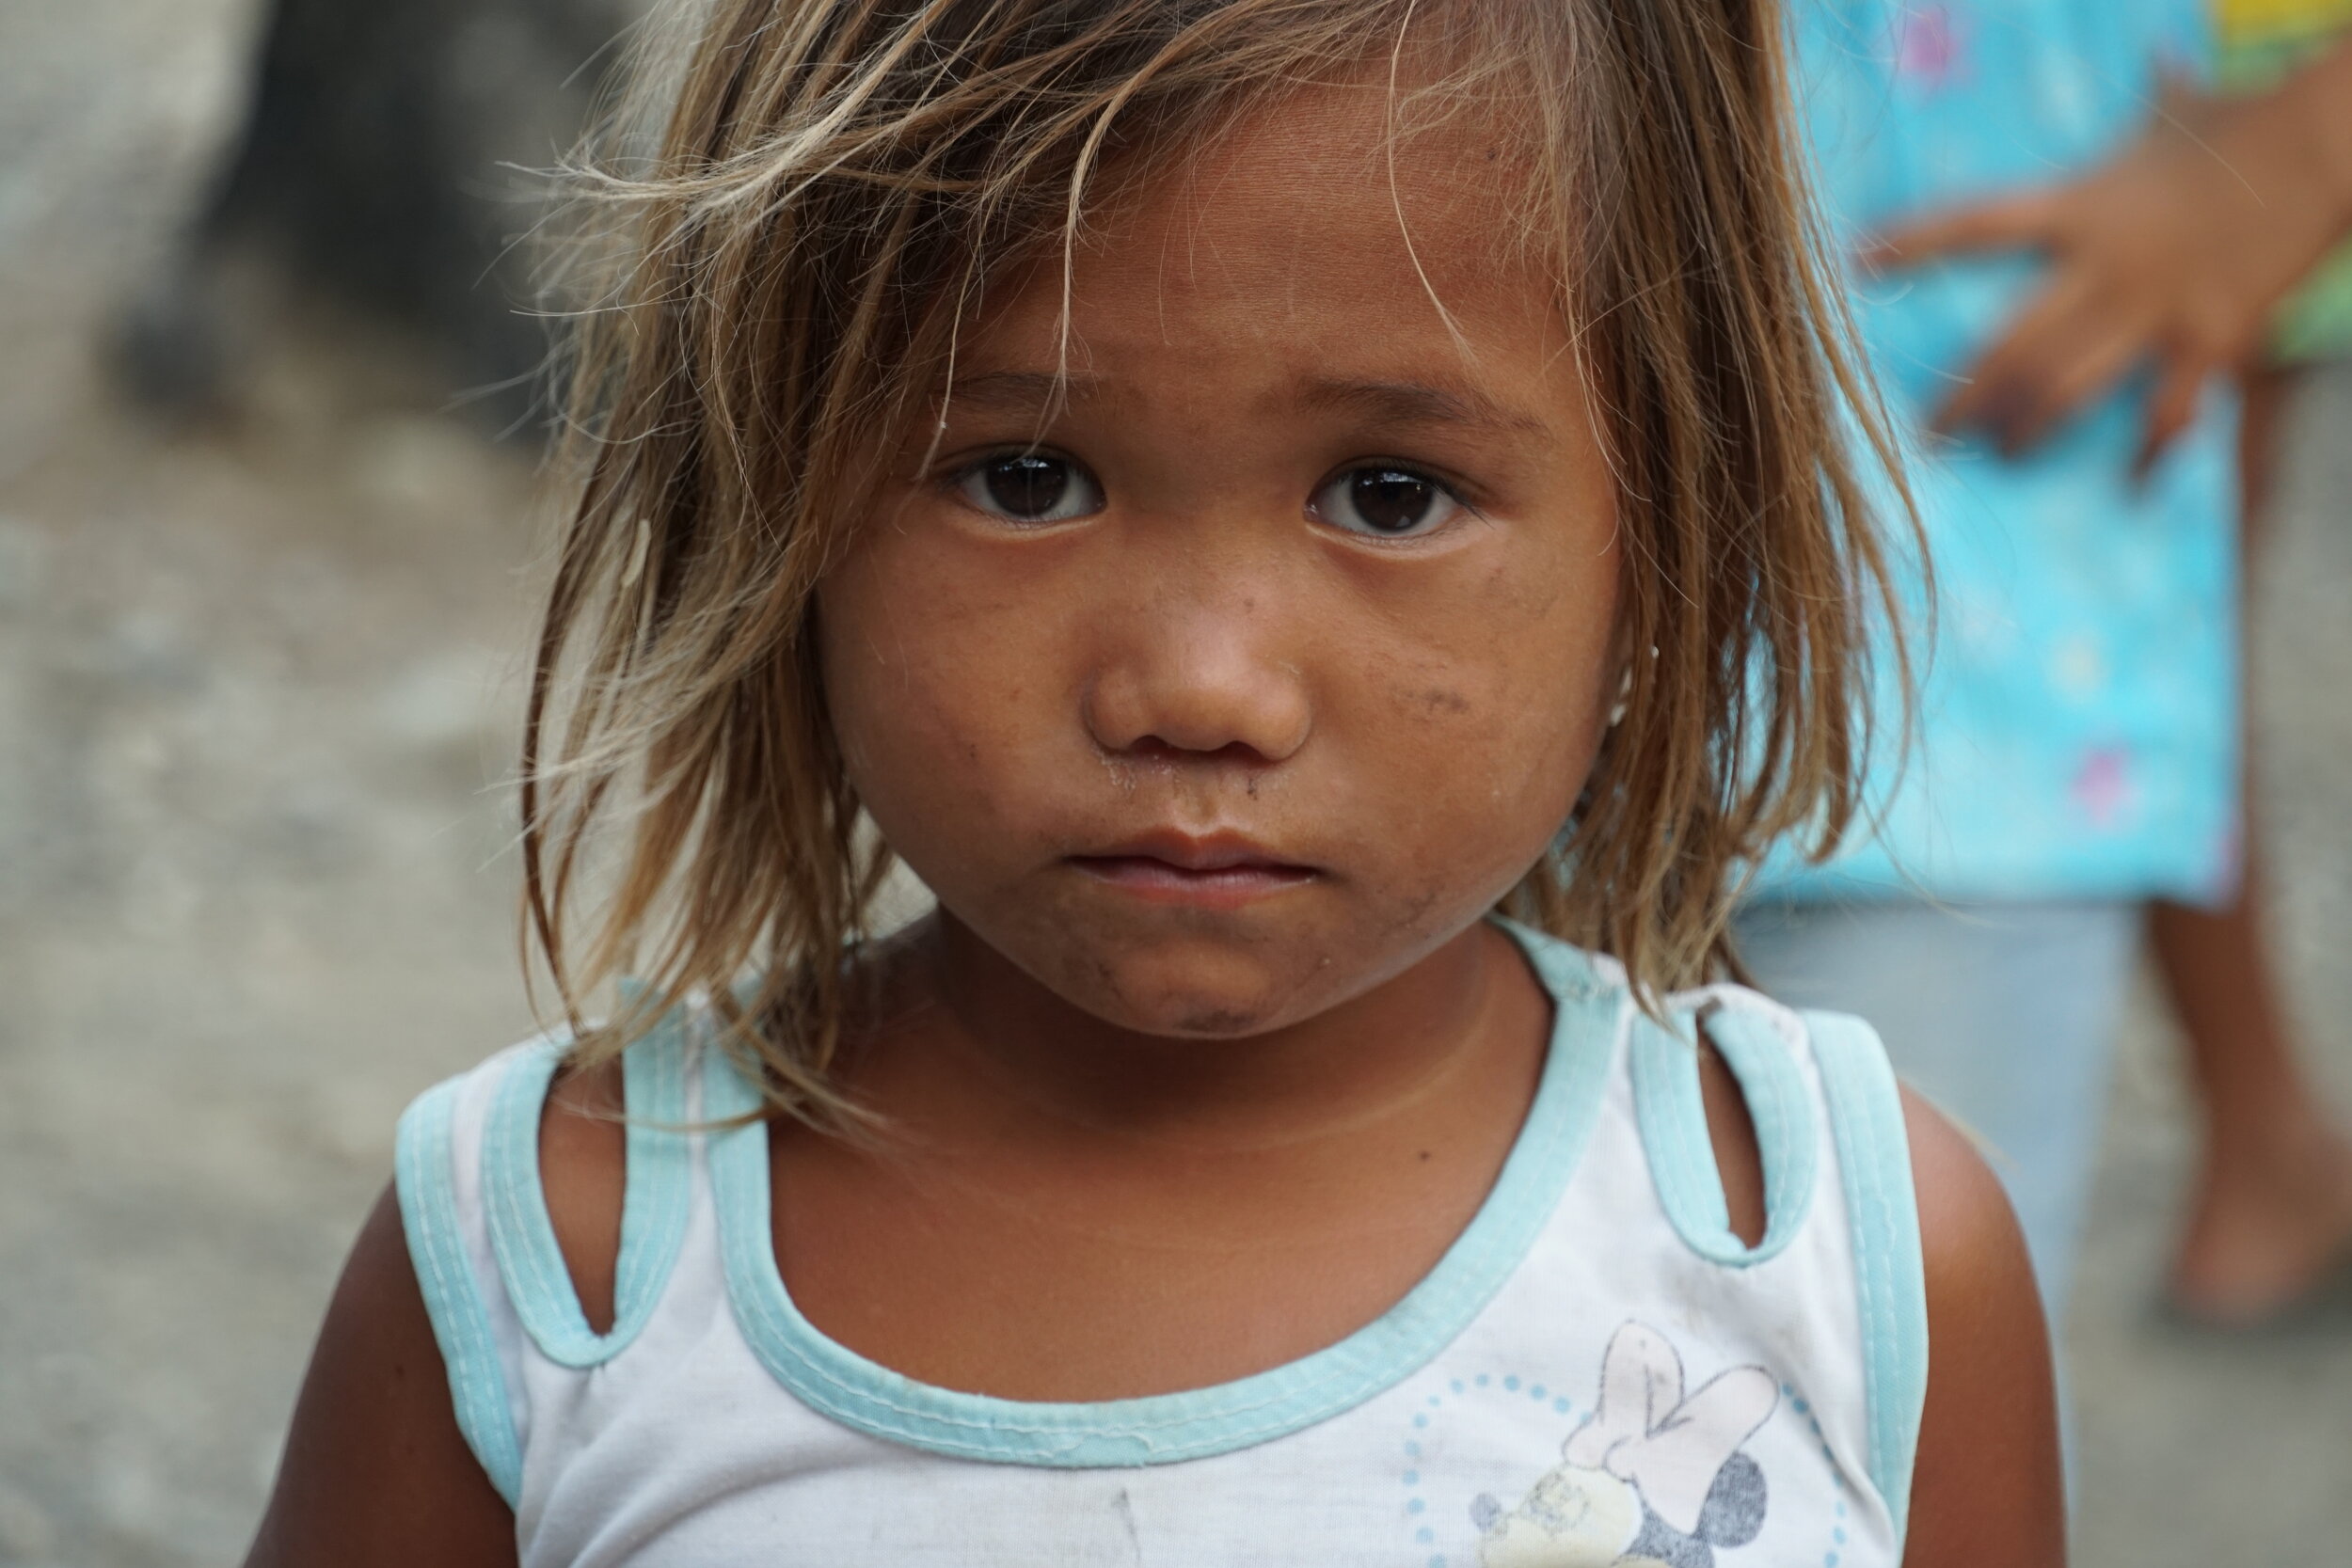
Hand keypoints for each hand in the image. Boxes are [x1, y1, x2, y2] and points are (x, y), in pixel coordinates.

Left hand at [1867, 50, 2351, 472]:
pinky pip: (2167, 412)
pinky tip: (2131, 484)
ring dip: (2028, 429)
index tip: (1859, 262)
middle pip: (2009, 344)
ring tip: (2003, 456)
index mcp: (2081, 207)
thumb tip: (2158, 52)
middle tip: (1929, 434)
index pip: (1977, 224)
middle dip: (1963, 395)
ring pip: (2067, 388)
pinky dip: (2149, 452)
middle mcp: (2106, 266)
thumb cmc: (2246, 126)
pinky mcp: (2209, 339)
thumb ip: (2152, 95)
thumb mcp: (2179, 111)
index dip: (1915, 243)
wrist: (2328, 149)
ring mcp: (2155, 308)